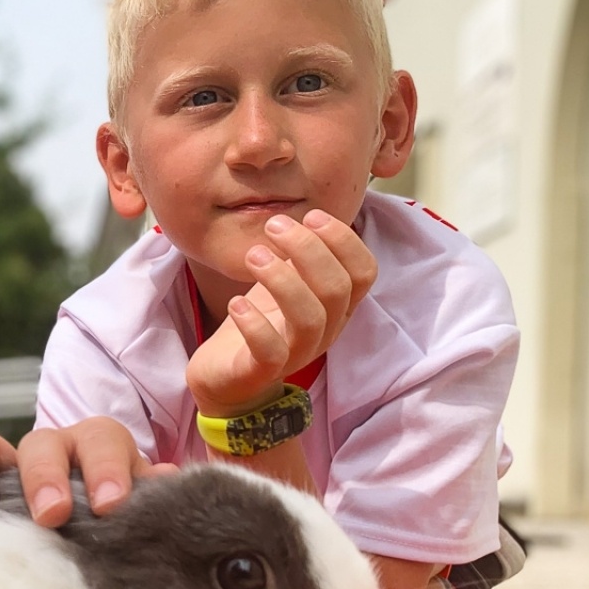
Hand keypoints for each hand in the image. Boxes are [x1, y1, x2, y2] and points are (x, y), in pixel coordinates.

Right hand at [0, 418, 176, 526]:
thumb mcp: (147, 514)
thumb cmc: (128, 525)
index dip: (106, 469)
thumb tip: (172, 487)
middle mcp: (54, 450)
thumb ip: (159, 501)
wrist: (104, 527)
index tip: (110, 507)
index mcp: (100, 450)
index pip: (102, 442)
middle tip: (50, 514)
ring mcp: (12, 465)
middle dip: (46, 476)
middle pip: (45, 443)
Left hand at [186, 208, 375, 416]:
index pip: (364, 273)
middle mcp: (326, 331)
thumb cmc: (260, 321)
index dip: (344, 241)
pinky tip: (236, 302)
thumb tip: (306, 211)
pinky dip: (254, 322)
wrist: (225, 376)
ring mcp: (296, 354)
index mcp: (337, 306)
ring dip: (282, 278)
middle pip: (337, 289)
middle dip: (308, 249)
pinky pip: (270, 351)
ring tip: (254, 256)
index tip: (310, 215)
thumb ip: (300, 254)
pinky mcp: (262, 372)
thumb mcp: (285, 280)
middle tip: (274, 226)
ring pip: (310, 318)